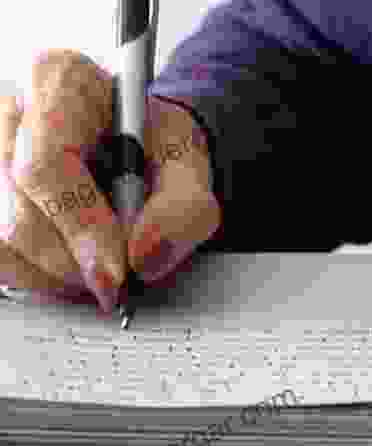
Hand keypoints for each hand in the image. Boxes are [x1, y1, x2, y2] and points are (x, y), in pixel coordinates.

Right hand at [0, 49, 220, 311]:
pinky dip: (41, 275)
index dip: (80, 227)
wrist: (143, 148)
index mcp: (61, 82)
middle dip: (76, 262)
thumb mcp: (191, 166)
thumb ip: (182, 209)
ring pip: (4, 242)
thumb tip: (141, 258)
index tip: (118, 271)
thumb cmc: (160, 147)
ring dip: (59, 273)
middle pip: (18, 216)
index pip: (45, 165)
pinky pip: (2, 257)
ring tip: (103, 263)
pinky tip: (75, 262)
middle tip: (120, 276)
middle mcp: (11, 113)